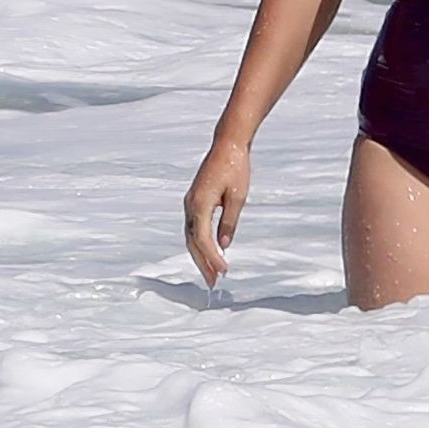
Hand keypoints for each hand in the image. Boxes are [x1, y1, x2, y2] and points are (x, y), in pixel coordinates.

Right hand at [184, 140, 251, 287]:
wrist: (227, 145)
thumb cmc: (235, 167)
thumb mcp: (238, 196)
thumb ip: (229, 221)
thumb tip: (224, 244)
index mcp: (200, 203)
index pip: (204, 238)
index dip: (212, 257)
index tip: (223, 271)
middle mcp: (190, 205)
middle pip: (193, 241)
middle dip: (202, 263)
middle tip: (213, 282)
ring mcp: (190, 202)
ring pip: (191, 236)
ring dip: (200, 255)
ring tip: (211, 273)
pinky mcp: (194, 200)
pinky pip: (193, 227)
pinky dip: (200, 242)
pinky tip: (208, 252)